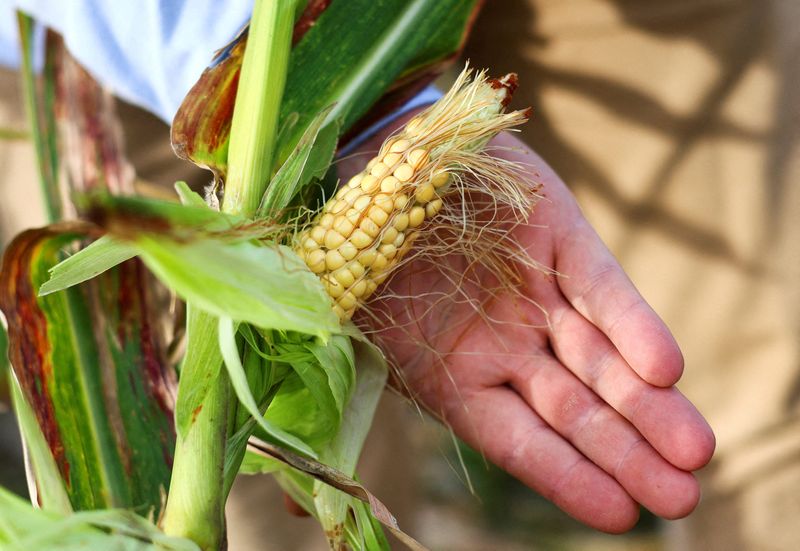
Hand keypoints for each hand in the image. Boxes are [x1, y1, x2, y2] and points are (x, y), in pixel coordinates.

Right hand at [350, 130, 714, 532]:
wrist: (369, 150)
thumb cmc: (348, 243)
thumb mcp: (338, 321)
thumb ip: (340, 385)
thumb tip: (283, 502)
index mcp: (452, 376)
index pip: (516, 438)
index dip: (563, 475)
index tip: (616, 512)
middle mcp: (502, 344)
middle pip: (575, 410)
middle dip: (627, 451)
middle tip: (682, 496)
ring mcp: (533, 293)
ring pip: (601, 360)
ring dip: (649, 405)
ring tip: (696, 449)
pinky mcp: (559, 238)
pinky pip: (601, 287)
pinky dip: (633, 325)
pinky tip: (665, 368)